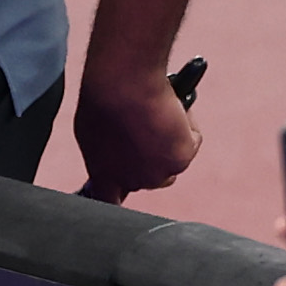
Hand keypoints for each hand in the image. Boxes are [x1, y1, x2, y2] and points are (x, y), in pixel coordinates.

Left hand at [73, 66, 201, 200]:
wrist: (122, 84)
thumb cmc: (104, 96)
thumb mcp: (92, 129)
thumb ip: (105, 150)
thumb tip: (117, 153)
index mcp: (103, 174)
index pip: (110, 201)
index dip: (120, 195)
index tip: (123, 188)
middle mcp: (131, 180)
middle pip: (153, 178)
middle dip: (155, 156)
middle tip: (151, 128)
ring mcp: (157, 174)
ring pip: (174, 159)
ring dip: (171, 139)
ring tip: (155, 113)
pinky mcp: (180, 161)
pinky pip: (192, 141)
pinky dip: (187, 123)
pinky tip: (169, 109)